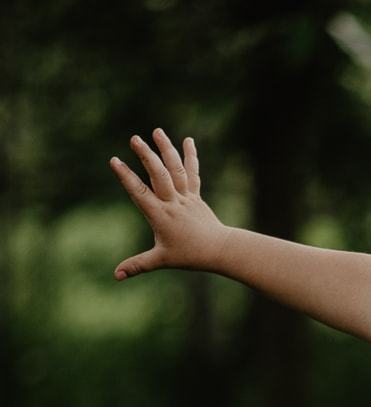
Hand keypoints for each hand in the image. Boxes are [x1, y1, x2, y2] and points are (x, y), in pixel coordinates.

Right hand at [109, 127, 227, 278]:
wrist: (219, 250)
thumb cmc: (189, 256)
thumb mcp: (160, 260)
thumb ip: (137, 265)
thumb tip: (116, 275)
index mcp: (160, 215)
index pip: (139, 192)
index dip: (126, 176)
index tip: (114, 160)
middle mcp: (173, 202)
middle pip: (158, 175)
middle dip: (146, 156)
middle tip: (134, 138)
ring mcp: (186, 197)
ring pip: (175, 169)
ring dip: (166, 149)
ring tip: (156, 131)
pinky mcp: (196, 196)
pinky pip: (192, 173)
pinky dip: (190, 156)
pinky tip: (187, 140)